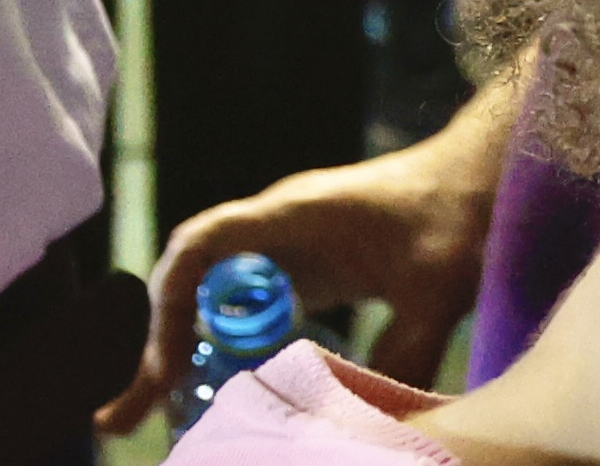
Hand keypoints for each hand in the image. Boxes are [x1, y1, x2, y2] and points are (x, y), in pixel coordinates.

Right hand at [105, 72, 529, 423]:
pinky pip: (244, 313)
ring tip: (145, 414)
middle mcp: (274, 231)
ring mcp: (286, 251)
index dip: (171, 302)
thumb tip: (372, 422)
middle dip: (152, 347)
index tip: (166, 366)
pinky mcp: (306, 273)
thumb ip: (404, 348)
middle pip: (189, 283)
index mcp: (292, 216)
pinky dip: (219, 352)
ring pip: (209, 301)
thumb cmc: (456, 216)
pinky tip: (213, 394)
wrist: (480, 178)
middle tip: (120, 416)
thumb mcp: (435, 287)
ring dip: (176, 352)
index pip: (202, 246)